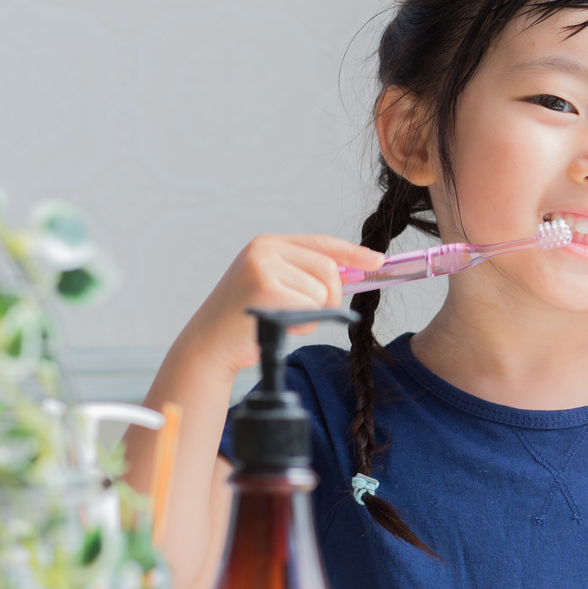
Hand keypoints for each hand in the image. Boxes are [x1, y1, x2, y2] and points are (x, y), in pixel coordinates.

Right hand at [178, 234, 385, 376]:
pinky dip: (302, 324)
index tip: (378, 260)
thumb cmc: (248, 320)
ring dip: (312, 315)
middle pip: (329, 268)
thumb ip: (307, 275)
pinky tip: (278, 325)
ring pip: (322, 291)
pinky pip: (311, 308)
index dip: (353, 253)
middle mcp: (264, 249)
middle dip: (331, 296)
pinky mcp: (266, 288)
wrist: (210, 345)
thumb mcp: (276, 287)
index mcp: (267, 244)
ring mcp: (263, 266)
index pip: (322, 243)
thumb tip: (356, 271)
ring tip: (282, 319)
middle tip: (311, 314)